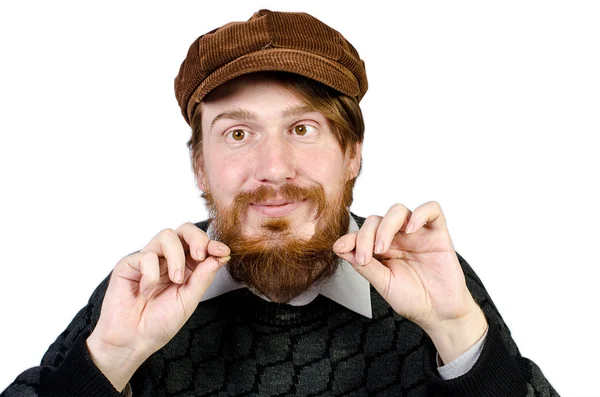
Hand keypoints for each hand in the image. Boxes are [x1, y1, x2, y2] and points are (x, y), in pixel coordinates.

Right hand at [86, 222, 229, 390]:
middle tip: (200, 256)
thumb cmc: (159, 323)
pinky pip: (146, 255)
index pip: (199, 244)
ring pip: (166, 236)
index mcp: (185, 267)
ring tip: (176, 280)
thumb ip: (203, 277)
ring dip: (176, 257)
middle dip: (196, 238)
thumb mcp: (189, 300)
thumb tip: (221, 255)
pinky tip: (147, 289)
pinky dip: (151, 273)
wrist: (132, 341)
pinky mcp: (129, 264)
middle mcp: (167, 259)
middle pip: (184, 230)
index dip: (212, 244)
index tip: (223, 252)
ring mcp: (148, 259)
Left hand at [333, 202, 486, 362]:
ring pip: (398, 211)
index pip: (363, 233)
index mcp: (382, 249)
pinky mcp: (438, 234)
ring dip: (386, 226)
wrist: (440, 314)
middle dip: (366, 236)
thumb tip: (340, 248)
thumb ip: (365, 265)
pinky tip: (410, 230)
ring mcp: (417, 234)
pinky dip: (419, 214)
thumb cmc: (413, 300)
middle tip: (365, 257)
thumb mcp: (383, 284)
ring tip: (382, 248)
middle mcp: (398, 238)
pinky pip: (431, 210)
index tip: (341, 247)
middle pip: (376, 220)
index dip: (351, 237)